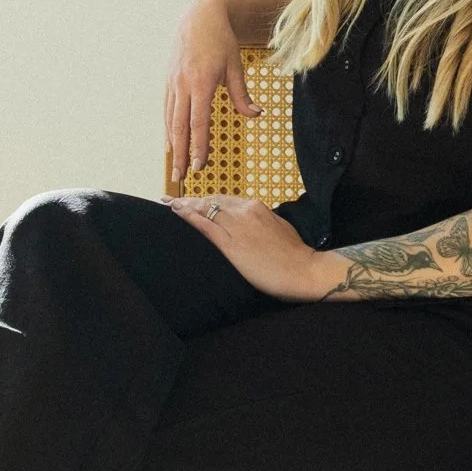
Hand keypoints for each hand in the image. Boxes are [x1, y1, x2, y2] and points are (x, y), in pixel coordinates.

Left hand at [162, 194, 334, 301]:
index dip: (206, 199)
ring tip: (168, 204)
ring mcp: (237, 226)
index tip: (193, 200)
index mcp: (257, 207)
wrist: (303, 270)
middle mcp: (245, 211)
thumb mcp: (278, 228)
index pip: (224, 200)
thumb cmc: (294, 255)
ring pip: (205, 209)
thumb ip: (262, 221)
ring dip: (184, 206)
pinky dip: (189, 216)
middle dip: (190, 200)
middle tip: (171, 200)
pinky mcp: (231, 244)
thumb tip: (252, 222)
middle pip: (211, 201)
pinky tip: (176, 212)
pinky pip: (205, 225)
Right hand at [164, 0, 260, 181]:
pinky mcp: (169, 80)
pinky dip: (167, 128)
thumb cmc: (220, 40)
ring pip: (170, 120)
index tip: (201, 166)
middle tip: (181, 178)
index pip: (199, 122)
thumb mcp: (235, 66)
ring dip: (172, 145)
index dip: (199, 146)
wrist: (199, 16)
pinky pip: (167, 109)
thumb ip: (242, 94)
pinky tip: (170, 143)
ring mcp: (173, 83)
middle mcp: (183, 85)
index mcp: (201, 82)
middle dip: (181, 154)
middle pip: (179, 127)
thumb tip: (256, 115)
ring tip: (175, 167)